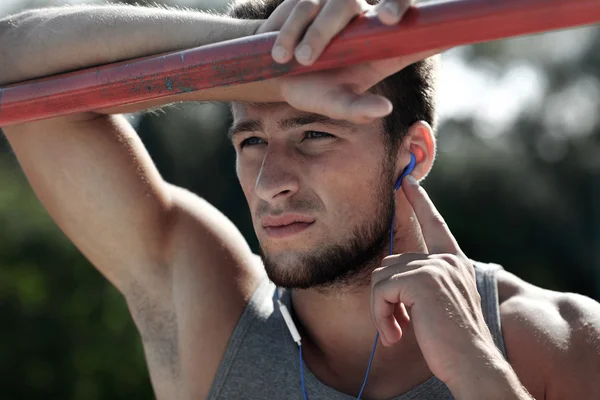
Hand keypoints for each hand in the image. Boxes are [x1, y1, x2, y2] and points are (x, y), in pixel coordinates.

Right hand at [256, 0, 438, 123]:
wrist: (275, 73)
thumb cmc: (313, 91)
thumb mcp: (334, 105)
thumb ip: (358, 109)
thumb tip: (386, 109)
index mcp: (383, 49)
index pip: (417, 34)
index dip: (434, 31)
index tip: (448, 33)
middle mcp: (366, 22)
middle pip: (388, 2)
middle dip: (396, 3)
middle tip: (390, 17)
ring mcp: (339, 4)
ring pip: (338, 3)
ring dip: (318, 33)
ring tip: (300, 61)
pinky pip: (304, 3)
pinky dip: (291, 29)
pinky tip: (279, 55)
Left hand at [371, 175, 513, 393]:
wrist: (472, 362)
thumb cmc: (454, 341)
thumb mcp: (441, 303)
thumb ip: (423, 282)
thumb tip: (387, 271)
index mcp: (454, 262)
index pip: (435, 223)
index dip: (420, 201)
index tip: (407, 180)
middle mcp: (446, 259)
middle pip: (390, 264)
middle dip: (385, 298)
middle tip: (398, 326)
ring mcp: (435, 267)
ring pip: (381, 279)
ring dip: (382, 310)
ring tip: (396, 332)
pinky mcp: (421, 280)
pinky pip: (380, 292)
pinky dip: (380, 316)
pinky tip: (394, 335)